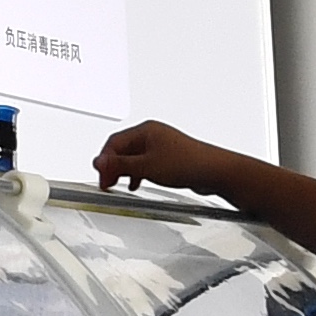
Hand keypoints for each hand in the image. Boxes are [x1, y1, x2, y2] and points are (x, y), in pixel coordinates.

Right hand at [94, 119, 241, 197]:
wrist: (215, 171)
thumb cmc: (188, 163)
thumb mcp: (147, 166)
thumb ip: (120, 165)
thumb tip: (99, 161)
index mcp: (146, 130)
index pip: (114, 142)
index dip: (104, 160)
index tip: (102, 177)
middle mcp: (153, 135)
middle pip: (123, 149)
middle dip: (112, 166)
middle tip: (107, 182)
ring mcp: (161, 146)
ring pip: (134, 157)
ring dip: (124, 170)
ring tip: (118, 184)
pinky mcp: (168, 158)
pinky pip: (145, 163)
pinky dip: (137, 173)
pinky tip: (137, 183)